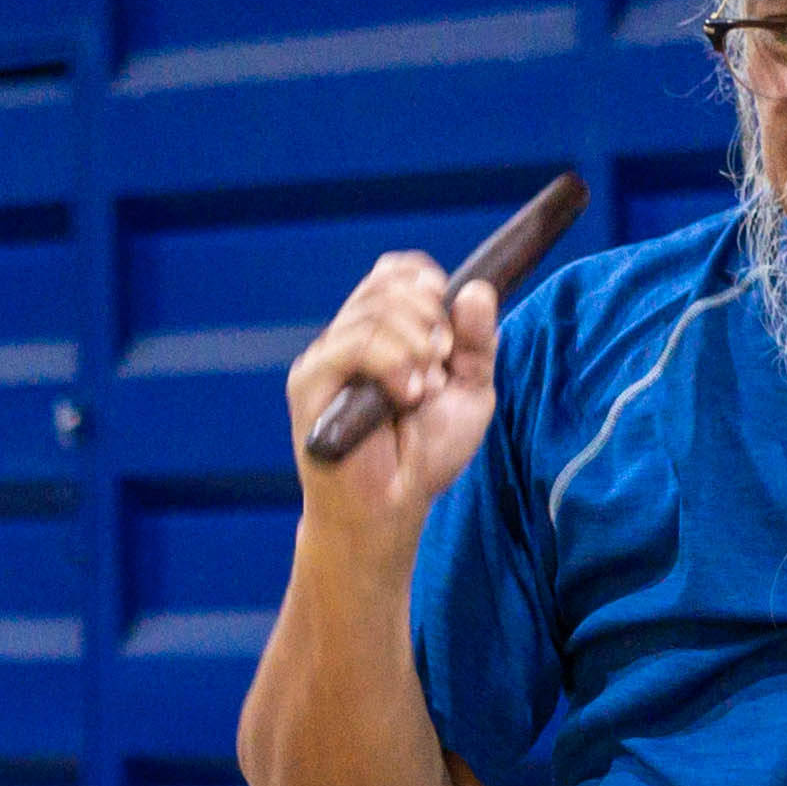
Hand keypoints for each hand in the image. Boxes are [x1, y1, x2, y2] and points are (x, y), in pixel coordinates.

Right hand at [287, 257, 497, 547]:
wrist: (388, 511)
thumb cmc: (422, 456)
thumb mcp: (469, 392)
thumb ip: (476, 343)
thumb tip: (475, 289)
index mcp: (381, 334)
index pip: (393, 273)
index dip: (424, 281)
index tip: (449, 317)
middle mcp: (349, 338)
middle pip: (386, 284)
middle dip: (430, 315)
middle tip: (442, 362)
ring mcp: (326, 358)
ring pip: (374, 310)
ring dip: (416, 343)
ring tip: (425, 389)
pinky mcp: (309, 382)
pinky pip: (352, 343)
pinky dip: (391, 361)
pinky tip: (408, 394)